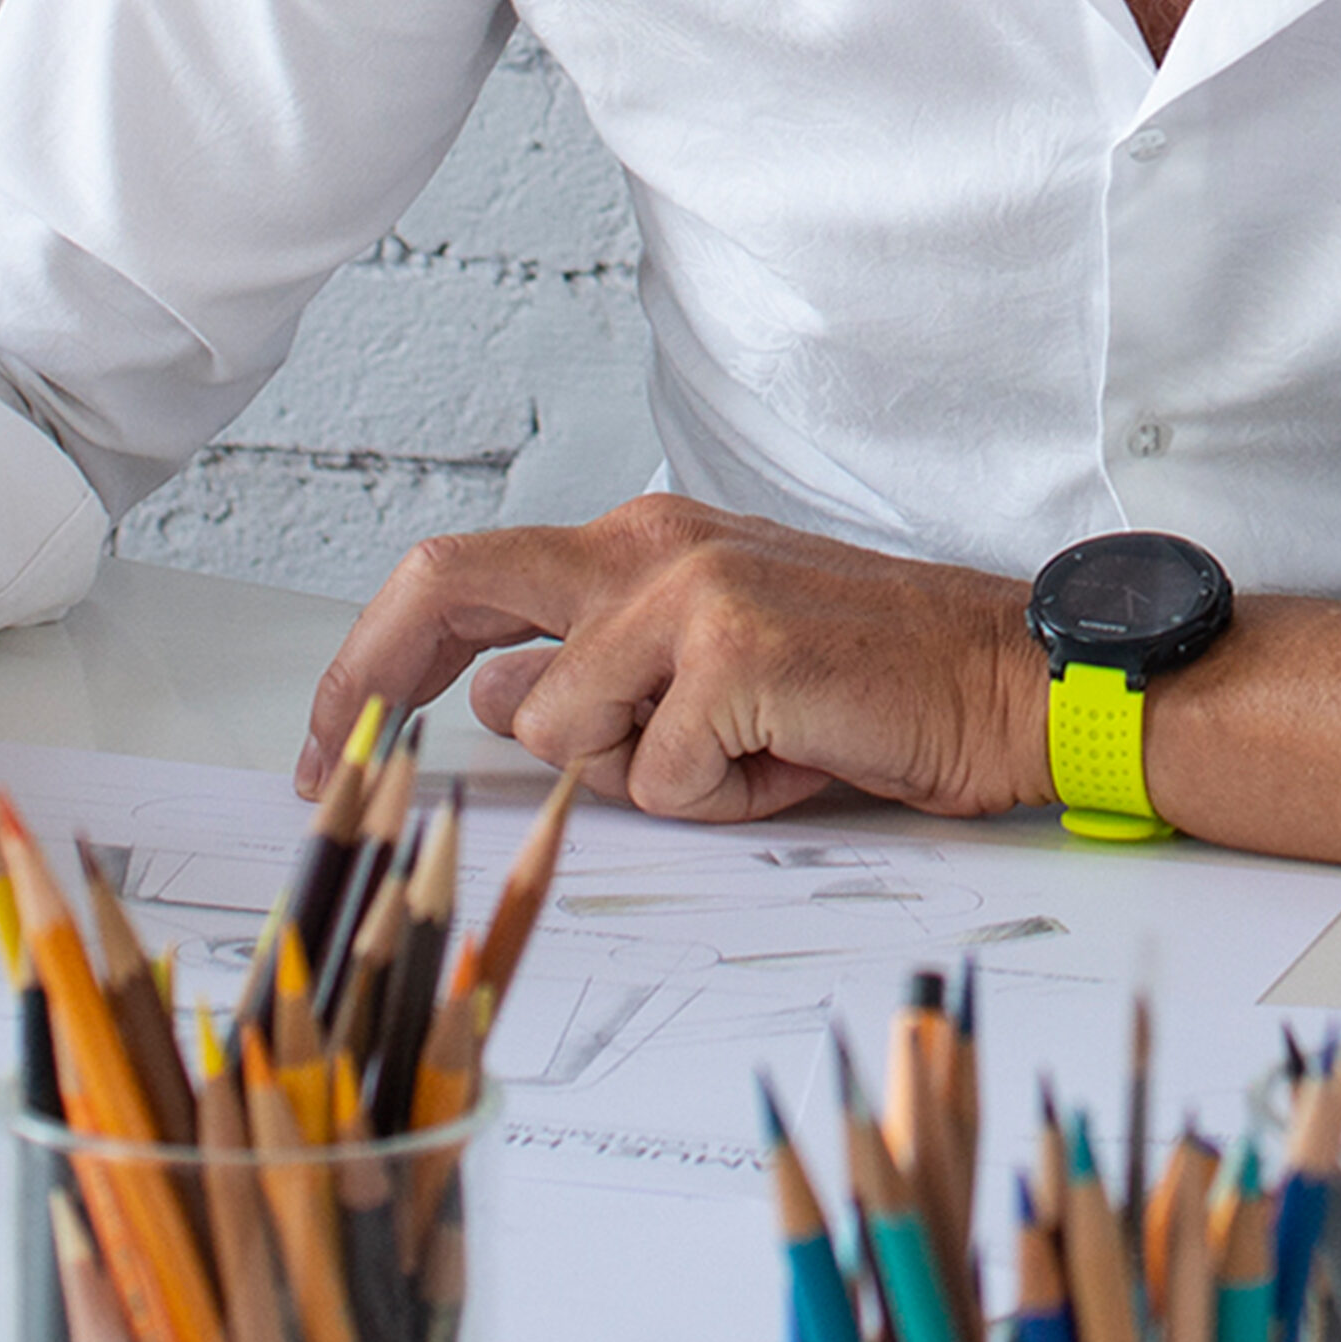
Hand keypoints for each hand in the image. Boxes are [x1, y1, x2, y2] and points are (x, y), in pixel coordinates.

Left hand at [297, 495, 1052, 822]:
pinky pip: (659, 777)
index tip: (338, 733)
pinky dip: (720, 799)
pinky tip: (794, 759)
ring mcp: (691, 590)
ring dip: (641, 776)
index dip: (376, 655)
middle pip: (448, 585)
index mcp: (642, 542)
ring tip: (745, 757)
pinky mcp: (736, 650)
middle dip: (365, 677)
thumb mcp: (710, 668)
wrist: (1007, 679)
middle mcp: (651, 544)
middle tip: (333, 764)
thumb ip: (598, 675)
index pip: (466, 577)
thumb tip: (500, 703)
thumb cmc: (865, 680)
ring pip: (563, 727)